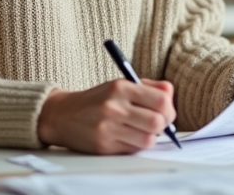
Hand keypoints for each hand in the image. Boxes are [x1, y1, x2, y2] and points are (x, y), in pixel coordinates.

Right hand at [36, 79, 175, 153]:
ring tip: (142, 130)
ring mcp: (108, 128)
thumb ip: (149, 87)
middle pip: (157, 122)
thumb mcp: (121, 84)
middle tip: (159, 124)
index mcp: (121, 87)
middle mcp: (114, 107)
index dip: (169, 109)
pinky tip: (129, 136)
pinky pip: (133, 149)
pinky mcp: (103, 146)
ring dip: (150, 137)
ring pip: (147, 139)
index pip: (160, 100)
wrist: (62, 115)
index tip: (167, 112)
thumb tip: (170, 95)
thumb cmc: (97, 99)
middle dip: (164, 125)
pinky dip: (137, 145)